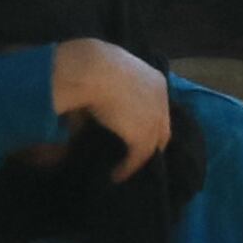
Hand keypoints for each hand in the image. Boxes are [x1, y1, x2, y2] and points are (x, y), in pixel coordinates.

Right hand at [49, 38, 173, 177]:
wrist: (91, 69)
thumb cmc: (87, 66)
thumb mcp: (97, 76)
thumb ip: (97, 92)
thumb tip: (81, 116)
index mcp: (153, 78)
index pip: (156, 104)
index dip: (145, 116)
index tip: (130, 126)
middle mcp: (160, 97)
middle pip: (162, 124)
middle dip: (151, 136)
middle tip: (134, 150)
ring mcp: (156, 117)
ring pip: (154, 141)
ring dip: (141, 154)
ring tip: (127, 165)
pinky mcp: (144, 136)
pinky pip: (139, 157)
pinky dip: (128, 168)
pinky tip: (116, 175)